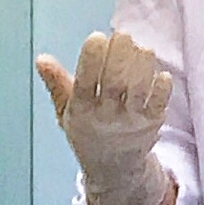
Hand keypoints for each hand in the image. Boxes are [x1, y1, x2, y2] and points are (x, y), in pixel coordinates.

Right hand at [36, 31, 176, 204]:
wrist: (114, 170)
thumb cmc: (89, 131)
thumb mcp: (67, 112)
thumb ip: (57, 84)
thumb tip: (41, 58)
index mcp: (81, 111)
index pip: (84, 83)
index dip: (91, 60)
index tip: (96, 36)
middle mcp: (105, 117)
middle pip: (113, 84)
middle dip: (118, 56)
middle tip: (122, 34)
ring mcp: (130, 121)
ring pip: (137, 90)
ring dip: (141, 66)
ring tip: (142, 47)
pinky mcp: (152, 124)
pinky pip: (158, 105)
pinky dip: (161, 89)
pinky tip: (162, 72)